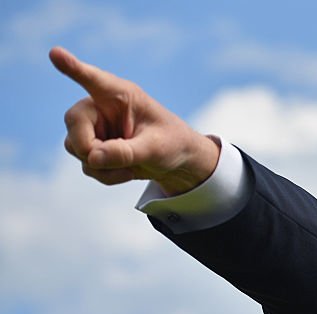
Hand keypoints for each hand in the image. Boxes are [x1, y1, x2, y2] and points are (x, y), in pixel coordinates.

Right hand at [50, 46, 219, 194]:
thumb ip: (126, 152)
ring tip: (131, 166)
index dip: (72, 67)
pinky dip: (105, 174)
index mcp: (120, 95)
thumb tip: (92, 158)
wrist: (178, 160)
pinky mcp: (94, 148)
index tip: (55, 53)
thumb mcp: (156, 148)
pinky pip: (87, 165)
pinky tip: (126, 172)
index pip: (93, 79)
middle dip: (89, 147)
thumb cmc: (172, 143)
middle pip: (73, 122)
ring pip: (76, 147)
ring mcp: (95, 128)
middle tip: (112, 160)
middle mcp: (101, 107)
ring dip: (101, 165)